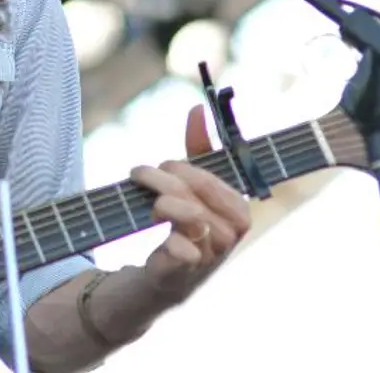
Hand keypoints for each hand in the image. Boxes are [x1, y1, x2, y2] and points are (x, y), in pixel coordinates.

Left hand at [130, 104, 251, 297]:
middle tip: (141, 175)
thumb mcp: (193, 182)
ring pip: (190, 217)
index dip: (184, 169)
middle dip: (163, 180)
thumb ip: (198, 146)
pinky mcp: (187, 273)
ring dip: (160, 204)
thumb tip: (198, 107)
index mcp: (239, 209)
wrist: (168, 270)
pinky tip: (162, 237)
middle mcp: (231, 234)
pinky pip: (183, 250)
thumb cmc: (185, 219)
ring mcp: (211, 255)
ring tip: (150, 204)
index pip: (211, 180)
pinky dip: (170, 240)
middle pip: (195, 195)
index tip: (163, 165)